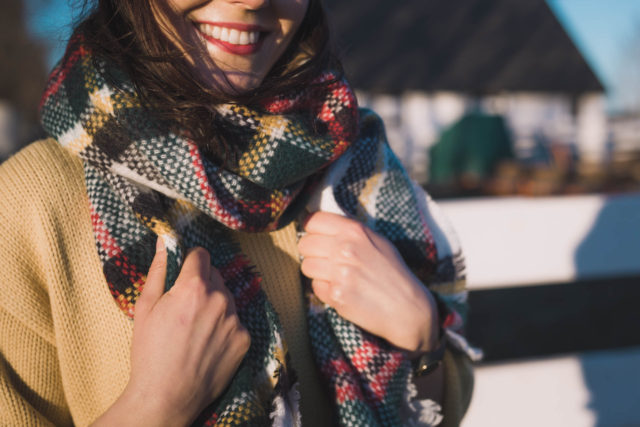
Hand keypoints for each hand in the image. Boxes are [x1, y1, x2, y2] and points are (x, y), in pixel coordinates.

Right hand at [92, 240, 250, 426]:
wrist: (166, 396)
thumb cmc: (150, 352)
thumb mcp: (145, 307)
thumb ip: (159, 270)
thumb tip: (164, 242)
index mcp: (193, 287)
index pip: (201, 254)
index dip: (190, 261)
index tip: (183, 273)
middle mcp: (219, 299)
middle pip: (215, 276)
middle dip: (202, 284)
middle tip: (185, 307)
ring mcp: (235, 320)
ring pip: (226, 299)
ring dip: (214, 305)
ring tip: (195, 329)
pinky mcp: (245, 339)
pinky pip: (236, 321)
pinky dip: (224, 328)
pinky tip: (208, 344)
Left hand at [298, 212, 438, 356]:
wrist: (407, 308)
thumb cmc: (393, 273)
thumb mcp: (378, 241)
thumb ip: (350, 231)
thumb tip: (321, 225)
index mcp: (355, 231)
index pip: (314, 221)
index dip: (312, 229)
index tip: (315, 236)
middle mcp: (345, 249)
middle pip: (305, 244)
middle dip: (313, 252)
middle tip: (326, 259)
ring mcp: (339, 273)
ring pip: (307, 266)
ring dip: (317, 272)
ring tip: (335, 276)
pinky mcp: (335, 295)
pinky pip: (315, 287)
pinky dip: (325, 290)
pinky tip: (343, 290)